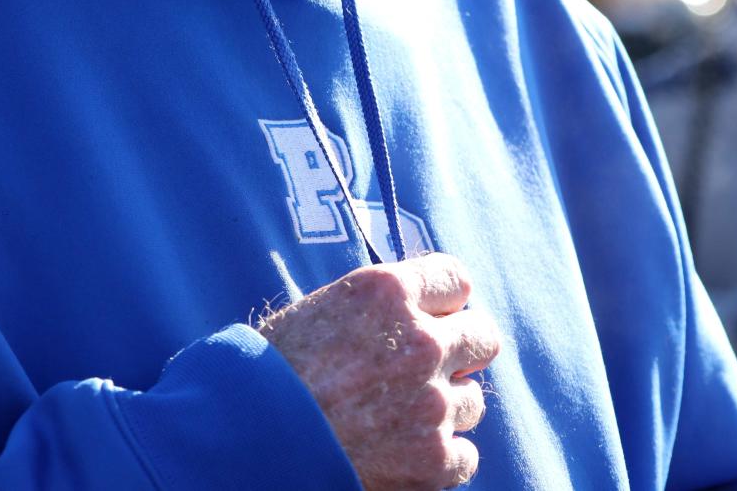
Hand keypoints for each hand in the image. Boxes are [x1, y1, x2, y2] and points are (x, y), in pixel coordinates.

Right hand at [259, 254, 499, 490]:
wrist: (252, 436)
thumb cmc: (273, 369)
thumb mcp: (323, 309)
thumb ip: (379, 307)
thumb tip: (413, 311)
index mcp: (390, 291)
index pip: (457, 279)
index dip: (445, 300)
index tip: (432, 316)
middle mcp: (421, 339)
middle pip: (484, 335)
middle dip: (462, 350)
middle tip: (431, 368)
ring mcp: (432, 401)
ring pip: (473, 400)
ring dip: (445, 408)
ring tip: (400, 417)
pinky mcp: (434, 458)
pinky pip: (465, 455)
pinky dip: (440, 459)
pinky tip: (404, 453)